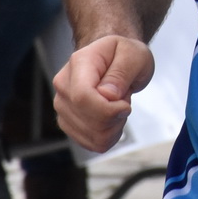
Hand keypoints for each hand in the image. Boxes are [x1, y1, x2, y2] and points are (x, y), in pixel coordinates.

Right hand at [52, 33, 154, 151]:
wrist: (113, 59)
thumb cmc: (123, 54)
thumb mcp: (134, 55)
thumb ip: (122, 72)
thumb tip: (107, 95)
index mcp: (79, 63)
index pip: (83, 97)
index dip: (108, 109)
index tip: (125, 104)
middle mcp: (64, 86)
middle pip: (89, 121)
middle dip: (117, 116)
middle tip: (123, 99)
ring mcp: (63, 106)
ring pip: (93, 136)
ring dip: (115, 126)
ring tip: (116, 105)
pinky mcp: (69, 124)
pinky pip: (93, 143)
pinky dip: (110, 136)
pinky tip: (112, 118)